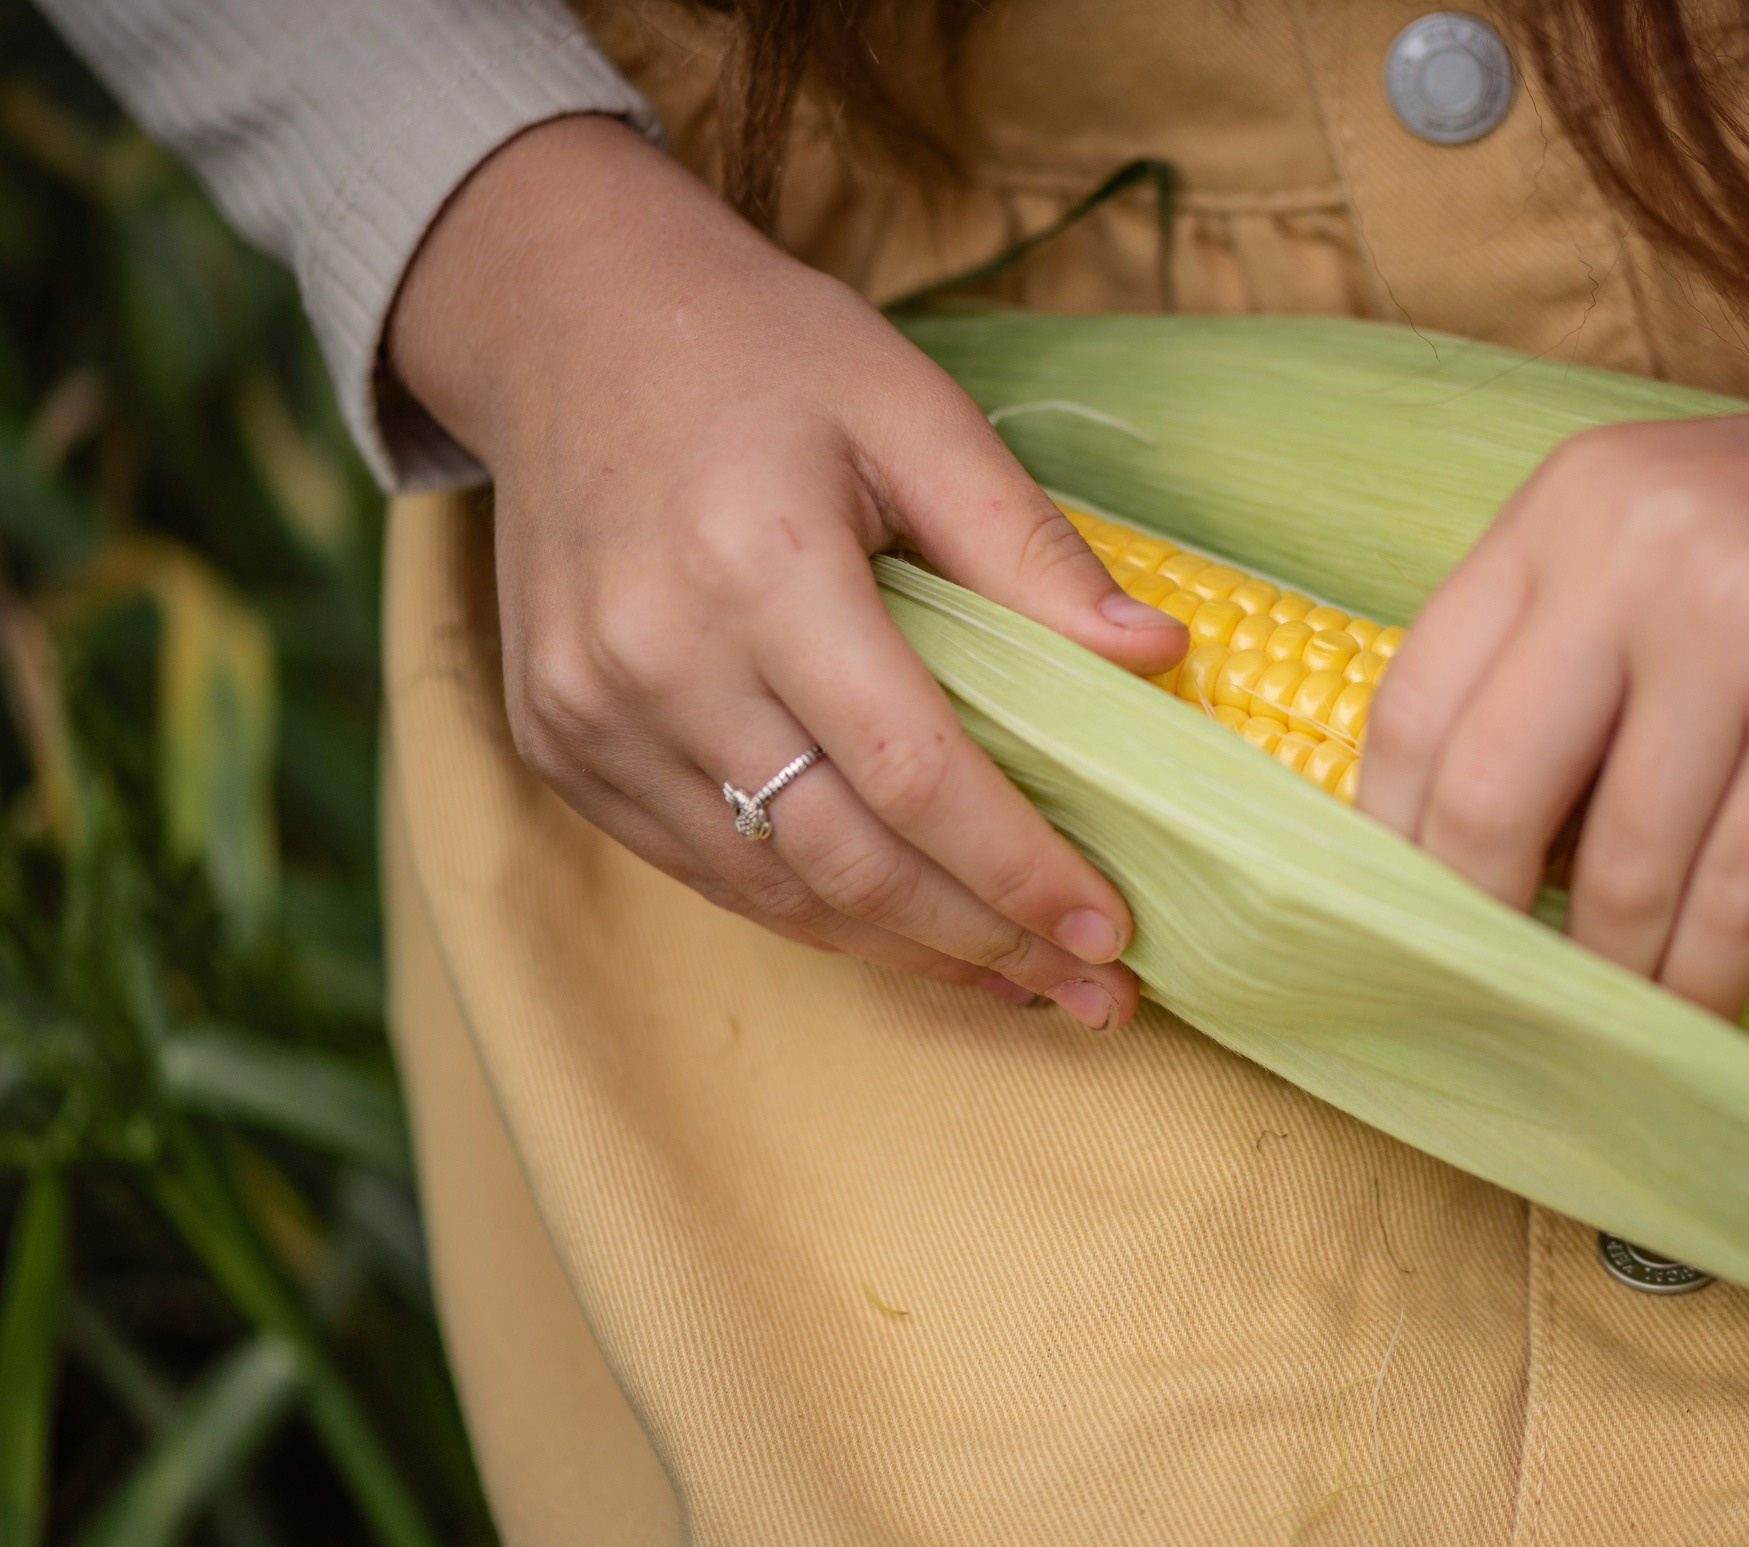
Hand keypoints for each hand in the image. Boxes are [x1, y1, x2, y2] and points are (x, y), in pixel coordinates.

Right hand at [387, 118, 1187, 1028]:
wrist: (563, 317)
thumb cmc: (763, 354)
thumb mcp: (916, 409)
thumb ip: (1030, 547)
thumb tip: (1159, 661)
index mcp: (759, 566)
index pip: (914, 772)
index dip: (1020, 869)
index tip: (1115, 933)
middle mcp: (654, 658)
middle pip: (845, 858)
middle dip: (984, 943)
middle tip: (1095, 993)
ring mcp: (588, 712)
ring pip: (771, 887)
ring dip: (906, 949)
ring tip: (1022, 979)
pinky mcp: (555, 741)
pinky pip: (703, 864)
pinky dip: (811, 911)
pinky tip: (906, 926)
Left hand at [1359, 264, 1748, 1016]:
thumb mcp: (1675, 530)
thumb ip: (1572, 645)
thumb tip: (1478, 837)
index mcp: (1570, 509)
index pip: (1416, 702)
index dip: (1389, 838)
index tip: (1398, 922)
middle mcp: (1638, 555)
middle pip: (1489, 791)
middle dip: (1473, 924)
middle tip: (1485, 998)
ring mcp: (1746, 628)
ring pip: (1621, 862)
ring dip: (1609, 974)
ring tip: (1607, 1022)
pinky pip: (1740, 889)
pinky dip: (1707, 977)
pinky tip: (1699, 1015)